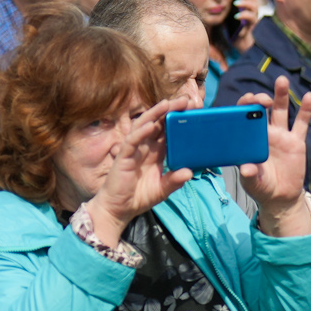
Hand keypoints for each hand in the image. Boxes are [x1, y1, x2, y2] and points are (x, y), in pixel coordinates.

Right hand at [89, 103, 189, 245]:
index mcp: (155, 152)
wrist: (118, 210)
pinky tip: (151, 125)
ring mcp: (133, 150)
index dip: (177, 120)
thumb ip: (174, 181)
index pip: (167, 132)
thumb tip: (189, 172)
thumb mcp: (162, 189)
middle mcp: (145, 147)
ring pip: (143, 126)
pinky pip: (132, 141)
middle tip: (185, 100)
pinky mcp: (123, 157)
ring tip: (168, 104)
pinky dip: (141, 132)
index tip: (192, 110)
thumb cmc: (139, 197)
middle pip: (157, 124)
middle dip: (169, 111)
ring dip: (155, 114)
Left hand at [236, 77, 310, 228]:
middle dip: (261, 99)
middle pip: (262, 109)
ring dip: (281, 94)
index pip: (243, 117)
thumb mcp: (253, 184)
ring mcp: (281, 135)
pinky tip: (308, 97)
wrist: (281, 197)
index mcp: (249, 140)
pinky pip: (301, 123)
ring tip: (282, 80)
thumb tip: (246, 168)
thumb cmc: (261, 188)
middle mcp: (264, 133)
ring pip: (281, 110)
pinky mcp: (296, 141)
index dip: (243, 106)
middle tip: (263, 98)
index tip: (246, 101)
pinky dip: (305, 110)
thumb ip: (250, 176)